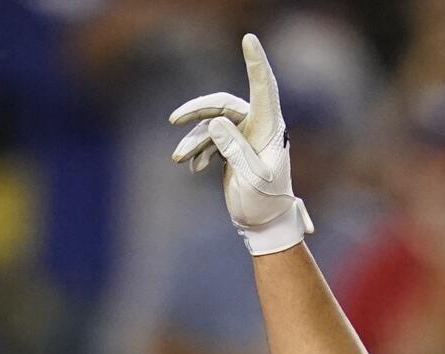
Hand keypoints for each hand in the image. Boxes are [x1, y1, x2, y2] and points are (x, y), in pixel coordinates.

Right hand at [169, 34, 314, 255]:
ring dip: (194, 140)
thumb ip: (234, 149)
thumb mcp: (251, 177)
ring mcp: (245, 136)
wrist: (264, 223)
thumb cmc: (264, 202)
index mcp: (270, 128)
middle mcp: (258, 126)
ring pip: (212, 124)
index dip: (256, 62)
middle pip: (224, 104)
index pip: (264, 88)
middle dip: (198, 110)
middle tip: (174, 121)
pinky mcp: (233, 147)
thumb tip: (214, 123)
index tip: (248, 39)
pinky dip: (199, 150)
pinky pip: (210, 139)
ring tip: (179, 159)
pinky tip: (193, 167)